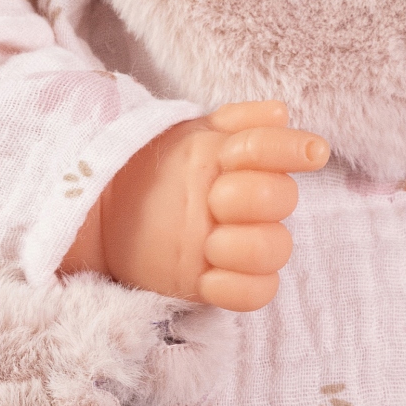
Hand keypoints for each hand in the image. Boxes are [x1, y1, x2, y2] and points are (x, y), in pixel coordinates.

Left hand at [60, 102, 328, 309]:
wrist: (103, 207)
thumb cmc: (148, 165)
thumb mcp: (180, 132)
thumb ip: (231, 121)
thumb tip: (278, 112)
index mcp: (241, 160)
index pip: (279, 150)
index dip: (288, 150)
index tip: (302, 153)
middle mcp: (248, 203)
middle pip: (284, 200)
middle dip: (255, 197)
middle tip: (215, 198)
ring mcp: (236, 244)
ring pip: (278, 250)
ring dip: (250, 246)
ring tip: (209, 243)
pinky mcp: (220, 282)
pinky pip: (257, 293)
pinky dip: (238, 289)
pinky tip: (207, 278)